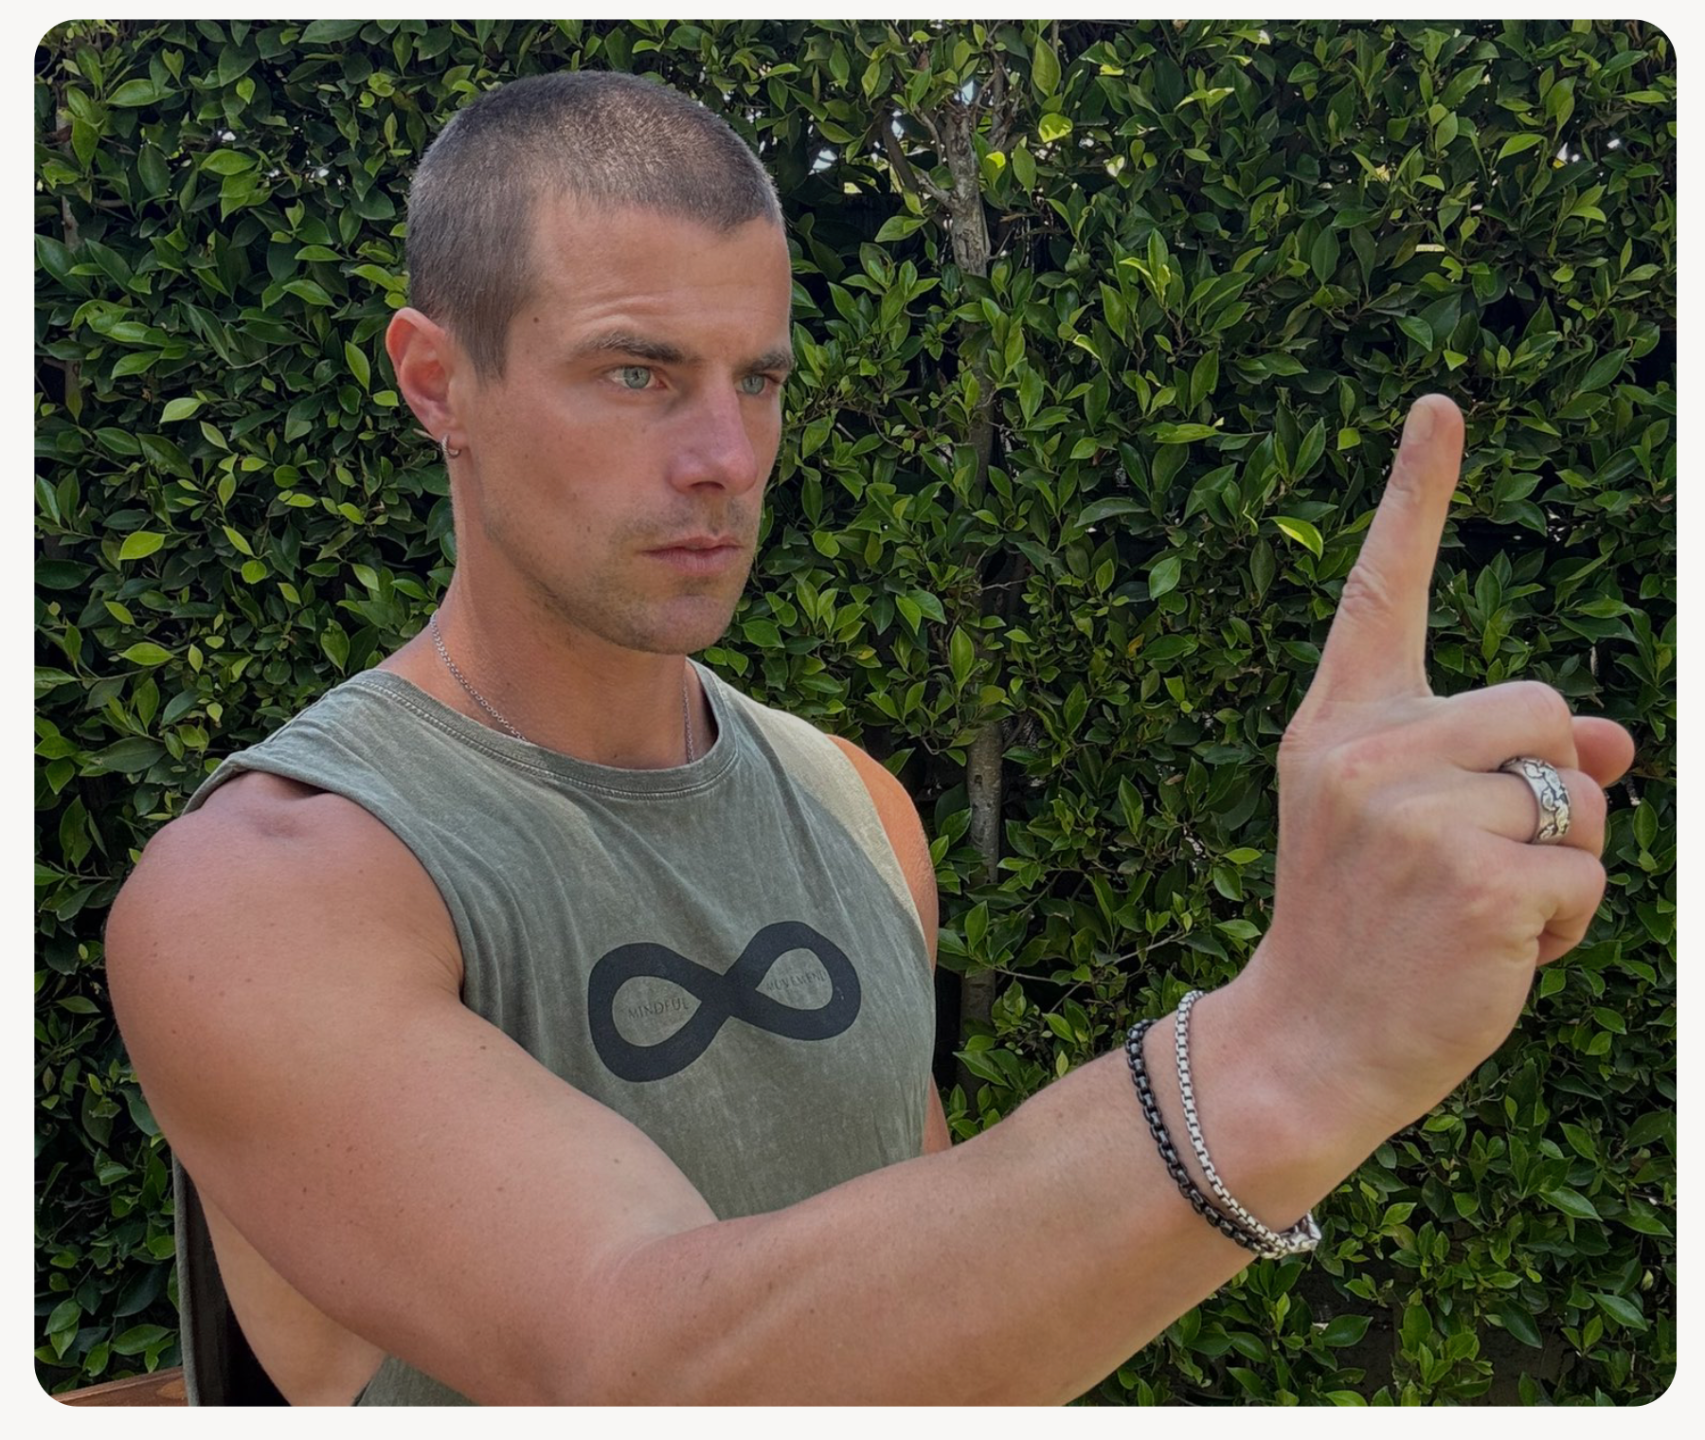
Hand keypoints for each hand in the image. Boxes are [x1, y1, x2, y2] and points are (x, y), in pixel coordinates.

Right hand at [1238, 394, 1636, 1142]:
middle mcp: (1368, 752)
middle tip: (1475, 861)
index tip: (1441, 407)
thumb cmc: (1359, 928)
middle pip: (1541, 704)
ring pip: (1578, 795)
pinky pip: (1591, 874)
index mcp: (1337, 727)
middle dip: (1548, 783)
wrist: (1308, 1042)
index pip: (1380, 590)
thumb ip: (1488, 762)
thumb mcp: (1400, 826)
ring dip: (1564, 861)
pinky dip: (1567, 926)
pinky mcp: (1484, 880)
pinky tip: (1497, 956)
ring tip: (1477, 915)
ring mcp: (1420, 814)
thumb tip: (1618, 743)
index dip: (1415, 493)